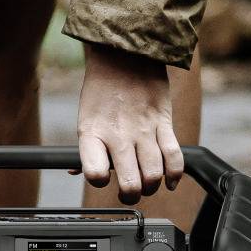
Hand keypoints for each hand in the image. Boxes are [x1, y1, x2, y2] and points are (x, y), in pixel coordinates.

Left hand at [76, 44, 184, 202]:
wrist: (126, 53)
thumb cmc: (102, 89)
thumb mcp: (85, 118)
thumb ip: (85, 148)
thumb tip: (76, 172)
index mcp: (92, 134)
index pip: (95, 173)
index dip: (99, 181)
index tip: (102, 178)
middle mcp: (118, 135)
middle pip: (130, 182)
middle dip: (130, 196)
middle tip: (129, 193)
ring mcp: (143, 130)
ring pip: (154, 175)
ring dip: (151, 187)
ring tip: (146, 184)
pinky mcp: (163, 123)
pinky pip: (174, 156)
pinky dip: (174, 175)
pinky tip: (169, 181)